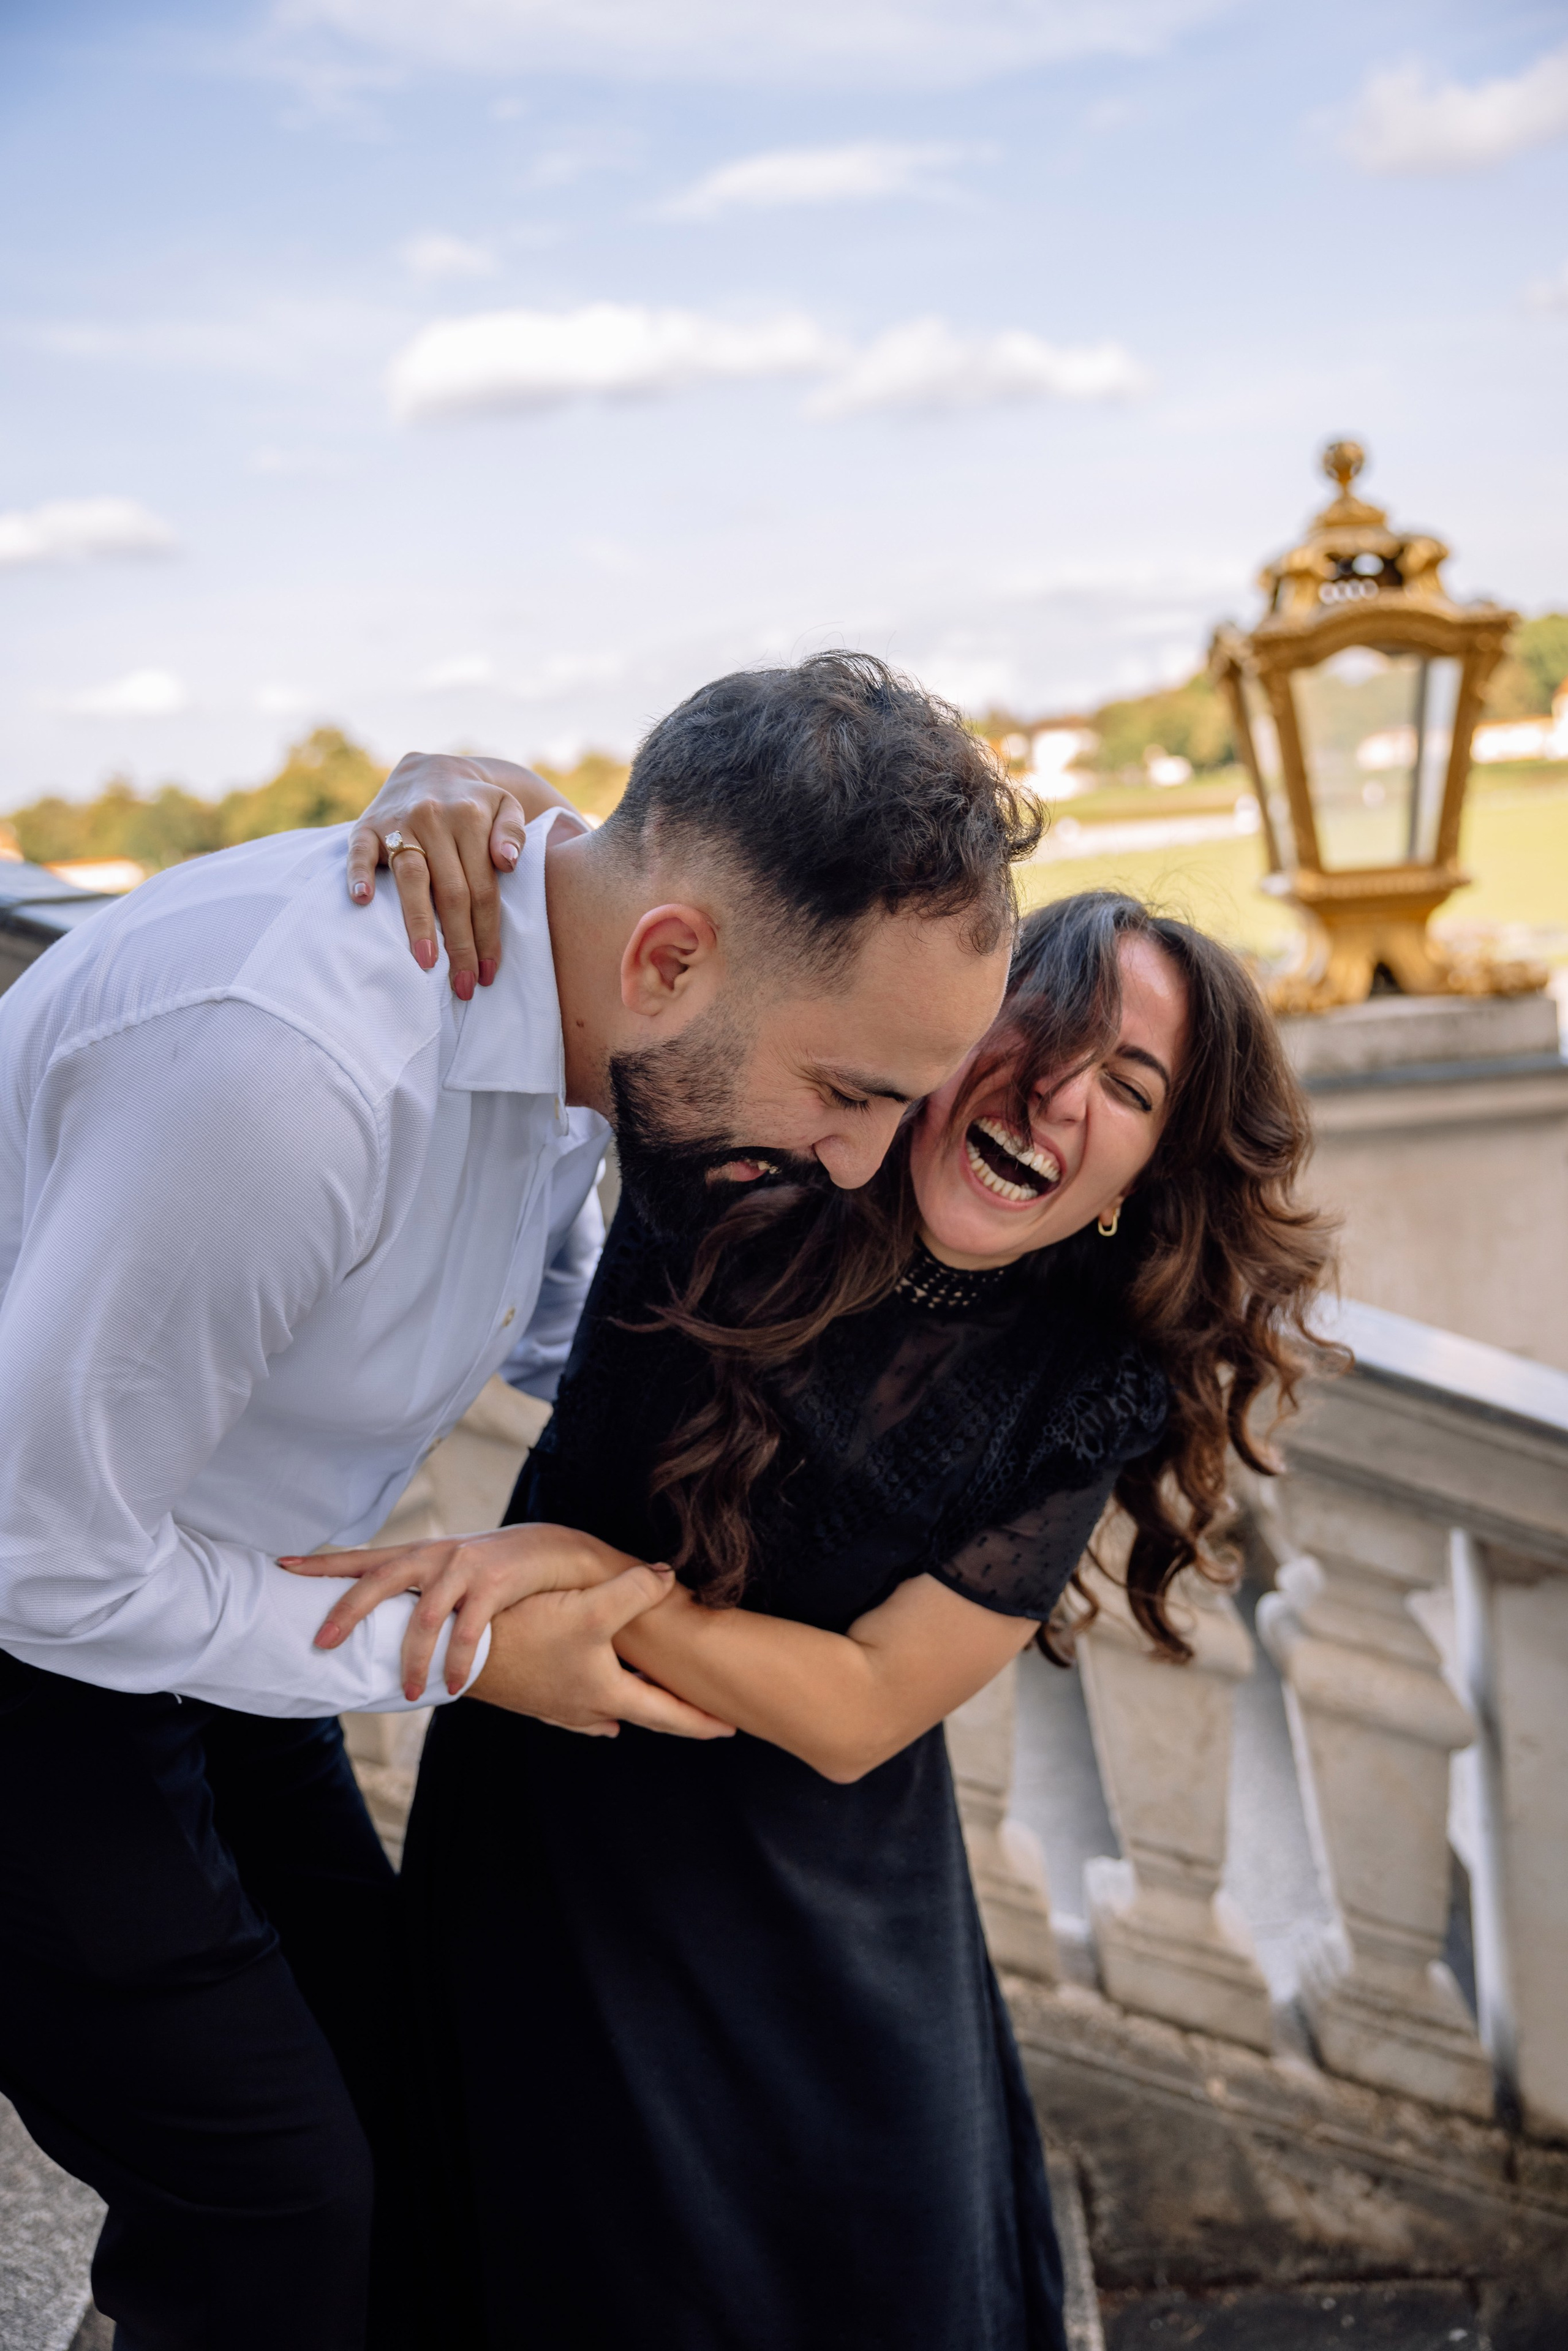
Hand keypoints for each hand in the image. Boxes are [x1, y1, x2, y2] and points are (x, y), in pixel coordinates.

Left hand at [279, 1522, 628, 1700]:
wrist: (551, 1549)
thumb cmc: (492, 1567)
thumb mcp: (448, 1568)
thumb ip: (414, 1587)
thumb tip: (374, 1621)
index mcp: (416, 1554)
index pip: (359, 1557)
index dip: (321, 1564)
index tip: (281, 1567)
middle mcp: (433, 1556)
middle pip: (378, 1581)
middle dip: (346, 1613)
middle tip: (321, 1644)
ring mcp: (462, 1568)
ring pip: (424, 1617)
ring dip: (412, 1661)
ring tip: (407, 1692)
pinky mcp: (493, 1585)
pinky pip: (468, 1631)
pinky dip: (458, 1662)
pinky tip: (454, 1685)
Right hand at [346, 753, 580, 996]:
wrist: (431, 767)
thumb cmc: (475, 803)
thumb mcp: (505, 807)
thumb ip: (513, 834)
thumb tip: (506, 864)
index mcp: (470, 819)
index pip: (483, 888)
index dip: (487, 933)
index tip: (490, 972)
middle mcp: (434, 819)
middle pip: (451, 891)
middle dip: (460, 943)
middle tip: (464, 985)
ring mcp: (398, 822)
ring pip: (412, 877)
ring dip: (419, 922)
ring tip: (426, 962)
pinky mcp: (366, 825)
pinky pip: (359, 851)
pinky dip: (359, 874)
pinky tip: (364, 900)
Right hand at [473, 1573, 735, 1739]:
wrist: (457, 1651)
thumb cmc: (524, 1631)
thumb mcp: (588, 1606)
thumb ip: (635, 1590)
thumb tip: (670, 1577)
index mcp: (606, 1693)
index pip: (667, 1714)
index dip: (701, 1720)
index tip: (731, 1728)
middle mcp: (584, 1709)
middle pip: (641, 1715)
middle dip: (674, 1716)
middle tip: (703, 1717)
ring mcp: (556, 1707)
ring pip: (607, 1713)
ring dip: (633, 1708)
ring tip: (652, 1706)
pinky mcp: (532, 1697)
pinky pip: (576, 1709)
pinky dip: (596, 1707)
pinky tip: (595, 1710)